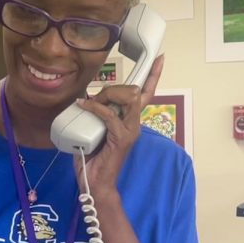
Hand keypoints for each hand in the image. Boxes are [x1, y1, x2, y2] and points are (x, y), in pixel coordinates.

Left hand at [72, 54, 164, 196]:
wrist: (95, 184)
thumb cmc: (93, 159)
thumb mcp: (93, 129)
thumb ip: (94, 114)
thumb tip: (83, 98)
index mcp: (130, 120)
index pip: (145, 93)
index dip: (153, 75)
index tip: (160, 58)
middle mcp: (134, 123)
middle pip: (135, 91)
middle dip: (113, 87)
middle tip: (94, 97)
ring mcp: (130, 131)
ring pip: (128, 98)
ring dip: (107, 95)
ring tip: (90, 102)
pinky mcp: (122, 138)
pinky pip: (110, 115)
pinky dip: (95, 107)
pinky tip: (84, 105)